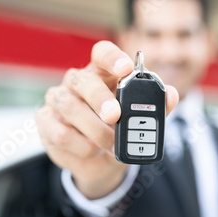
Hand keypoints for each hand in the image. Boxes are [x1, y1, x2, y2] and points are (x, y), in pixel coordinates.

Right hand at [36, 41, 178, 198]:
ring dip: (94, 130)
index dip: (112, 57)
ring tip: (111, 145)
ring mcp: (58, 100)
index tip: (125, 68)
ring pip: (69, 106)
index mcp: (102, 74)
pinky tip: (93, 150)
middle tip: (115, 116)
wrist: (100, 163)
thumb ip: (155, 107)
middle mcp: (77, 82)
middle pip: (82, 79)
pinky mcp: (46, 122)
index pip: (102, 53)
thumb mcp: (139, 121)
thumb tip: (171, 95)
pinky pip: (59, 132)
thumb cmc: (118, 132)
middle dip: (100, 98)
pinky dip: (81, 145)